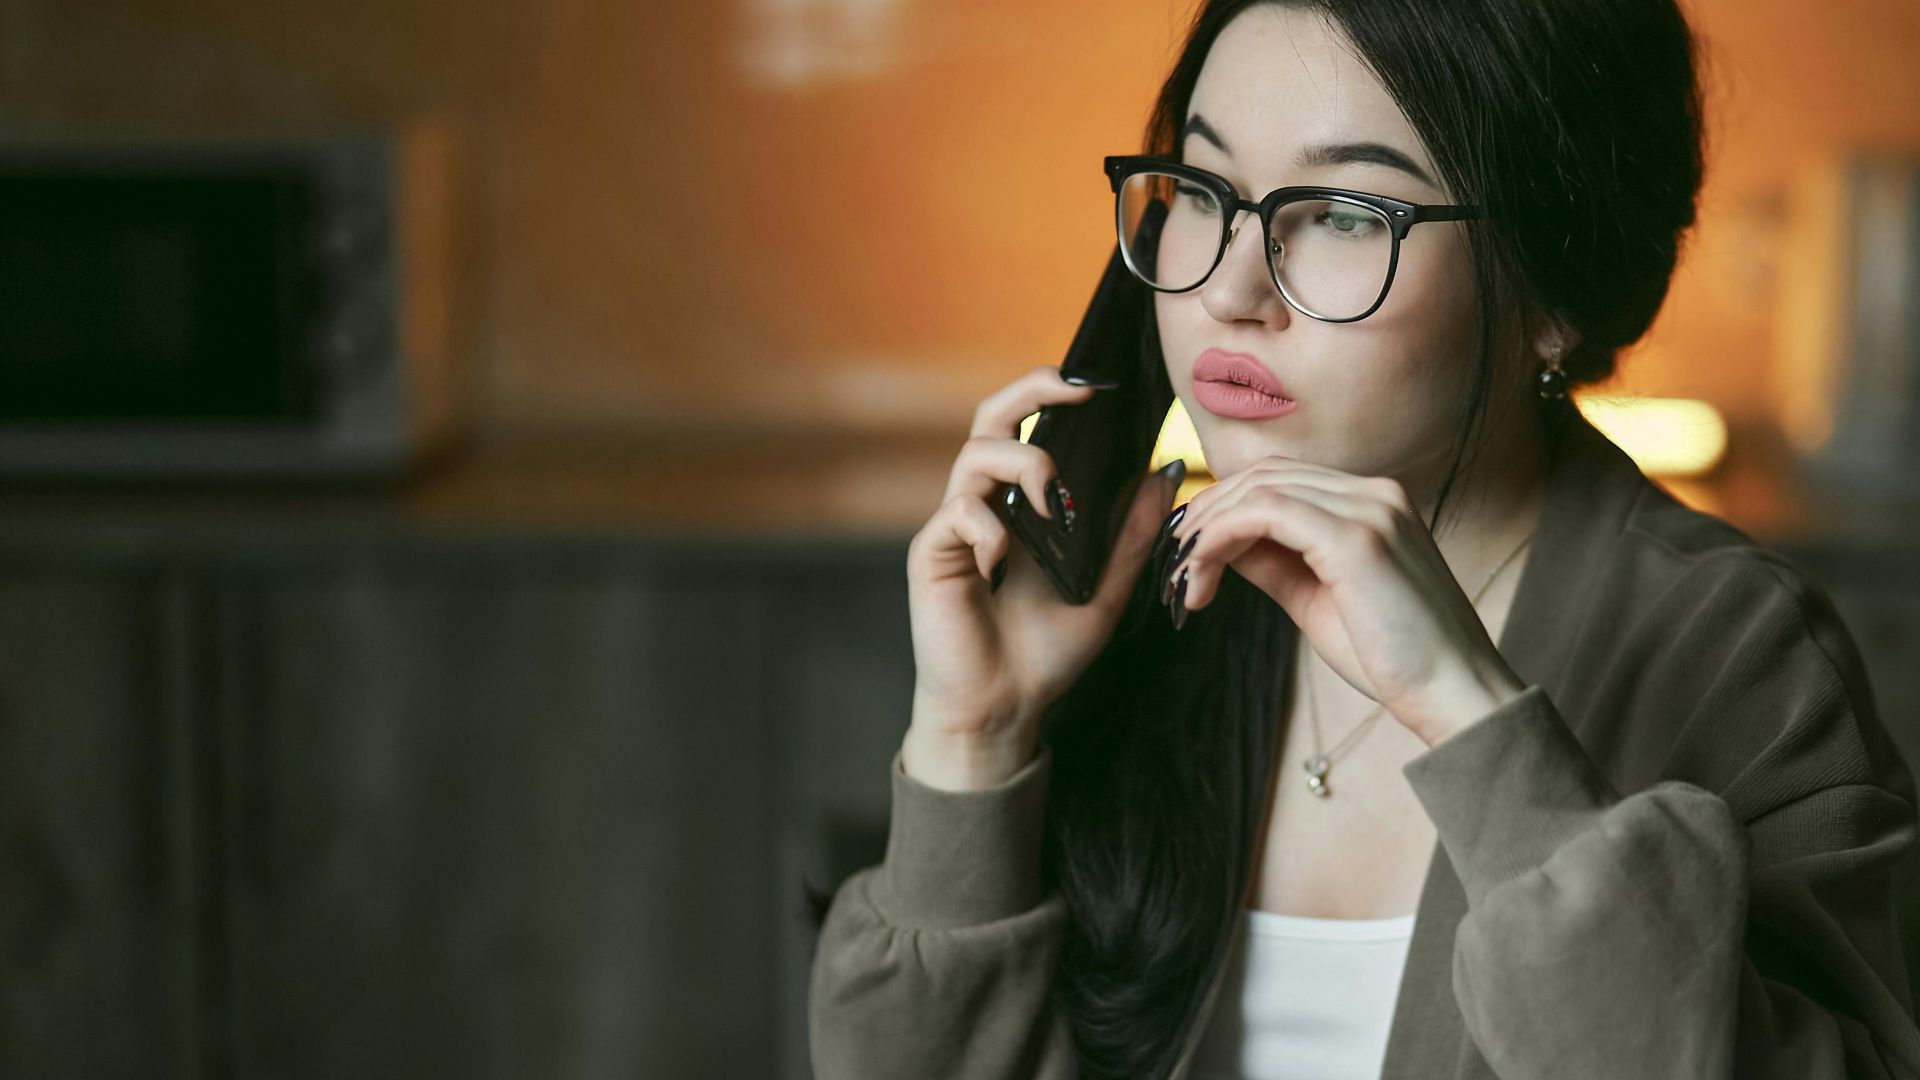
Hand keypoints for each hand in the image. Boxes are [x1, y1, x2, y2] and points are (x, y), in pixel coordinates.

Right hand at [903, 364, 1185, 787]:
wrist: (1003, 710)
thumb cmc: (1044, 653)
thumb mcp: (1105, 590)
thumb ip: (1129, 536)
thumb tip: (1162, 476)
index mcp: (1022, 505)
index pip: (1030, 428)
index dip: (1055, 397)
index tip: (1101, 390)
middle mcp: (985, 504)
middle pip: (992, 418)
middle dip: (1031, 391)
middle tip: (1076, 392)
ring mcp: (956, 527)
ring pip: (976, 454)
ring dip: (1023, 464)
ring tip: (1054, 503)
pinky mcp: (933, 555)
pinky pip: (957, 514)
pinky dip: (989, 529)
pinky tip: (1005, 564)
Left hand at [1163, 457, 1524, 743]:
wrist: (1455, 694)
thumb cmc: (1394, 657)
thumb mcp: (1317, 598)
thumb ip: (1273, 562)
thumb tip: (1221, 544)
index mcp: (1374, 503)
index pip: (1280, 480)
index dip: (1224, 508)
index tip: (1190, 552)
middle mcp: (1375, 493)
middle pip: (1264, 476)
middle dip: (1207, 516)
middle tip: (1176, 565)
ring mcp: (1370, 509)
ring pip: (1259, 490)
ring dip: (1207, 531)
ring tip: (1185, 579)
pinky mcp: (1357, 538)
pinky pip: (1265, 513)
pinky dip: (1222, 537)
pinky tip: (1203, 573)